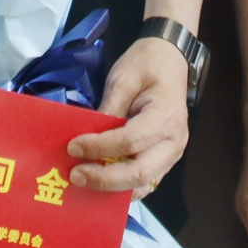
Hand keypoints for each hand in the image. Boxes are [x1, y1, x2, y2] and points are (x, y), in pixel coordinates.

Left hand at [66, 37, 188, 195]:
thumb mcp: (122, 79)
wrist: (169, 59)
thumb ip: (107, 111)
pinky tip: (100, 182)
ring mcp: (172, 153)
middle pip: (139, 172)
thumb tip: (86, 139)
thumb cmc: (146, 64)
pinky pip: (145, 181)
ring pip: (143, 184)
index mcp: (165, 115)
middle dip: (104, 179)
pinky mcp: (166, 159)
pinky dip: (122, 187)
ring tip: (84, 181)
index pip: (130, 141)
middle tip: (75, 175)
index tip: (73, 147)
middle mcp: (174, 140)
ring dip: (111, 188)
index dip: (99, 148)